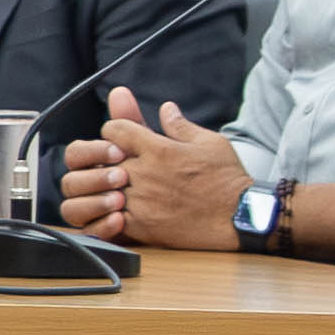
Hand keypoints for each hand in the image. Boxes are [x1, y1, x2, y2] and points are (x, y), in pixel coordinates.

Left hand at [61, 86, 244, 249]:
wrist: (239, 218)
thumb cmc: (227, 179)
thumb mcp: (209, 142)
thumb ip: (180, 125)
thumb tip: (166, 108)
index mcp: (158, 149)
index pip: (114, 129)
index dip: (114, 131)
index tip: (120, 139)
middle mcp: (143, 173)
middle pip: (97, 157)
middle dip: (99, 157)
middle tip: (109, 163)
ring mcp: (139, 200)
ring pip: (95, 188)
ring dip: (97, 185)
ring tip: (109, 186)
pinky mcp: (140, 225)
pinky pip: (106, 217)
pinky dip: (105, 213)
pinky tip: (116, 210)